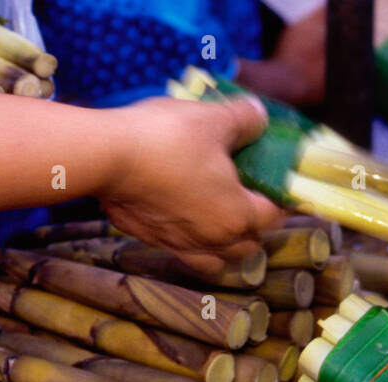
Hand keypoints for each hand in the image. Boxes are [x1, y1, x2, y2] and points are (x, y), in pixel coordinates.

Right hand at [99, 97, 282, 272]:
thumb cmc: (168, 138)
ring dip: (221, 247)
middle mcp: (213, 239)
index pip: (274, 218)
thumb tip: (260, 116)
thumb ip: (246, 119)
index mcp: (238, 215)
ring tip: (216, 223)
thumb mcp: (214, 118)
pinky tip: (178, 218)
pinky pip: (177, 250)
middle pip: (247, 247)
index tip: (275, 186)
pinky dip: (185, 241)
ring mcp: (179, 244)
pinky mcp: (149, 240)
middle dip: (252, 229)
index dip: (280, 201)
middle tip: (246, 202)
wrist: (106, 157)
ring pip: (214, 260)